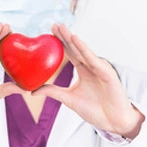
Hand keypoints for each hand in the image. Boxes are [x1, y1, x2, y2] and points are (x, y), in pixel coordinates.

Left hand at [31, 24, 144, 138]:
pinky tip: (75, 39)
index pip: (70, 53)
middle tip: (53, 25)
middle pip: (76, 48)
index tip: (50, 32)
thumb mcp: (69, 99)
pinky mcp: (107, 73)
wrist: (113, 122)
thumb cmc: (96, 111)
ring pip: (83, 51)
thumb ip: (53, 92)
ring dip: (72, 39)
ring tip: (62, 28)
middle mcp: (92, 66)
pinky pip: (93, 59)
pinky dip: (84, 49)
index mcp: (83, 70)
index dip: (60, 42)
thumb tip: (32, 90)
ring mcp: (100, 68)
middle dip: (64, 36)